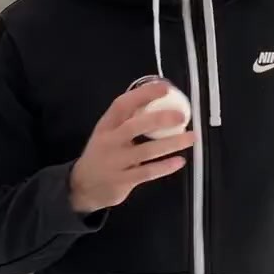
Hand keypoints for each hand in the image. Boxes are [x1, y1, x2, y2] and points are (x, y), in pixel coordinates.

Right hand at [69, 81, 195, 213]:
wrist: (83, 186)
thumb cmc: (102, 154)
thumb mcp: (107, 134)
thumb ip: (127, 120)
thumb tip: (156, 102)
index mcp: (106, 126)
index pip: (122, 104)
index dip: (143, 94)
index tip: (165, 87)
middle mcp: (109, 142)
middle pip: (134, 126)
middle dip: (159, 119)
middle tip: (181, 116)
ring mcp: (115, 162)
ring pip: (146, 151)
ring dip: (171, 143)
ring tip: (191, 137)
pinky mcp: (122, 181)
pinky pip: (147, 172)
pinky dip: (165, 166)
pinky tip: (179, 161)